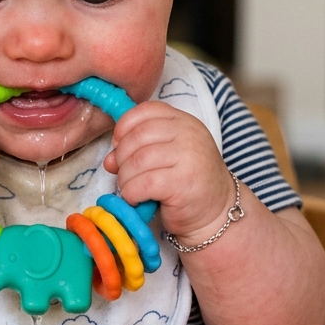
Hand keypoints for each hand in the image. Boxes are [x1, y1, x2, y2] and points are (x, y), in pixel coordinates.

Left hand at [103, 101, 234, 245]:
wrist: (216, 213)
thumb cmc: (187, 183)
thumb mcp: (166, 156)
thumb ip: (139, 149)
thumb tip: (109, 159)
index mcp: (184, 122)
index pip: (146, 111)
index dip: (124, 127)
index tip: (119, 145)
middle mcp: (189, 135)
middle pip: (137, 136)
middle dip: (121, 157)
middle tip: (124, 173)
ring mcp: (188, 157)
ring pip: (137, 161)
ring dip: (125, 178)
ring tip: (130, 188)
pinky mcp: (182, 183)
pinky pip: (142, 184)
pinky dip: (131, 193)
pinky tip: (137, 199)